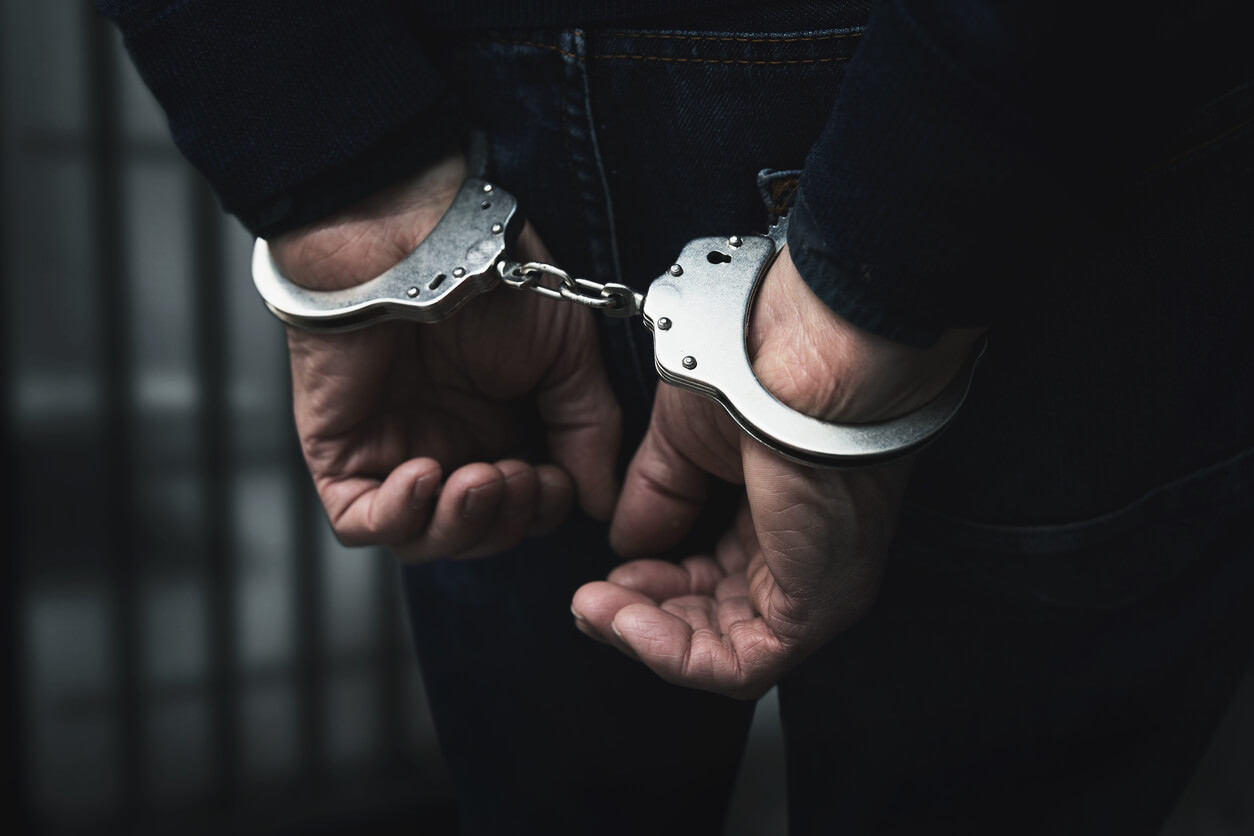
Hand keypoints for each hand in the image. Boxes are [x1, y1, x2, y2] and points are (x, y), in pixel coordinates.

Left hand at [270, 152, 620, 560]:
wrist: (415, 236)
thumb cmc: (490, 278)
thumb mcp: (568, 355)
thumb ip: (589, 429)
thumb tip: (604, 501)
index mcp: (501, 427)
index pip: (522, 509)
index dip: (543, 510)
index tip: (560, 480)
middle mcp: (448, 444)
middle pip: (476, 533)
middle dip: (507, 520)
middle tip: (522, 476)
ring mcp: (392, 451)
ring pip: (422, 539)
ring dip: (462, 525)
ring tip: (482, 476)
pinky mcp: (338, 451)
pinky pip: (360, 522)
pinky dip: (400, 516)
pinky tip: (428, 475)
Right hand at [571, 247, 980, 698]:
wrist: (802, 355)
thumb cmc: (756, 370)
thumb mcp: (683, 441)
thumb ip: (655, 497)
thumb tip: (623, 543)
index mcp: (783, 510)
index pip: (715, 574)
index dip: (652, 583)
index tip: (605, 575)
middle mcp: (806, 554)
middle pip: (717, 618)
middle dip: (644, 614)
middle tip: (592, 601)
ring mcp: (816, 585)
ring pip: (725, 650)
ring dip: (648, 637)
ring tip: (597, 610)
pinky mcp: (816, 608)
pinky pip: (740, 664)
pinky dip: (673, 652)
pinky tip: (626, 621)